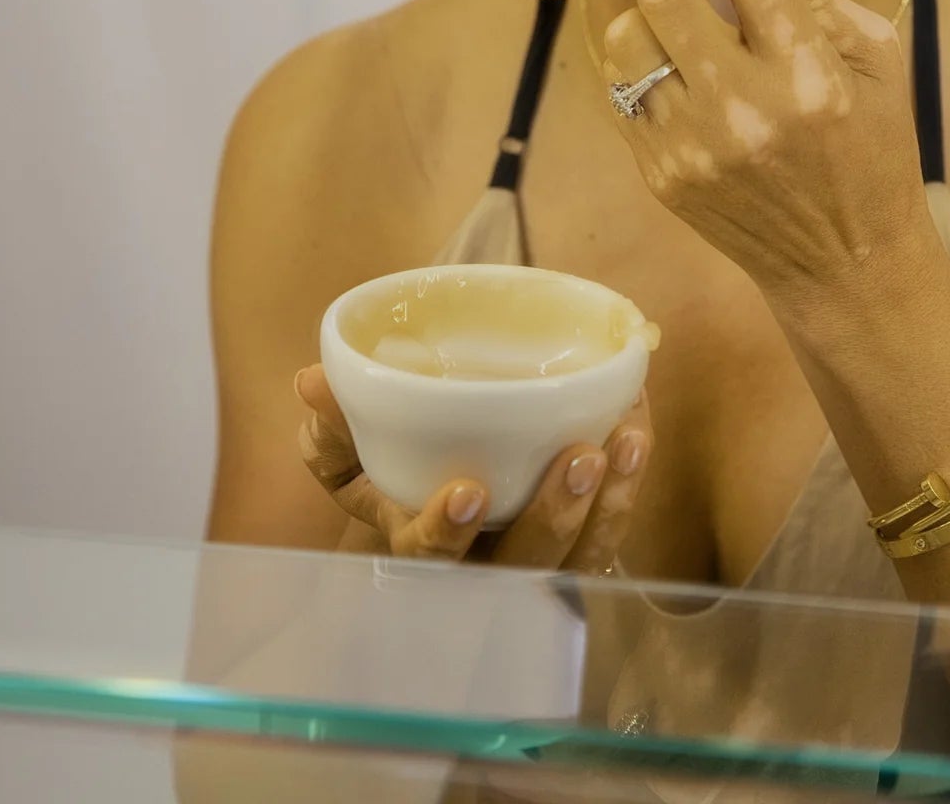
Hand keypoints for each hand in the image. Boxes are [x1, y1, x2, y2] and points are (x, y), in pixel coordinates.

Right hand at [293, 365, 652, 570]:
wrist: (437, 483)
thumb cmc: (393, 472)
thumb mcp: (351, 456)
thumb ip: (332, 425)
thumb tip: (313, 382)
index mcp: (423, 549)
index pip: (432, 561)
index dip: (447, 535)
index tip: (466, 492)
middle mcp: (486, 568)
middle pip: (526, 564)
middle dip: (554, 516)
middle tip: (578, 457)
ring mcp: (538, 558)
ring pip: (582, 552)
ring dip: (609, 500)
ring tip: (625, 441)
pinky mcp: (580, 537)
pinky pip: (612, 524)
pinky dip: (628, 480)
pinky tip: (635, 427)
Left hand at [596, 0, 925, 295]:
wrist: (845, 265)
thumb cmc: (870, 147)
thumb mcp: (873, 59)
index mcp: (812, 75)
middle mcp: (746, 112)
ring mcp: (693, 148)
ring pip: (625, 35)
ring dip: (645, 6)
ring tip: (680, 17)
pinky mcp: (659, 174)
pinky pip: (619, 86)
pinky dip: (643, 58)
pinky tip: (679, 67)